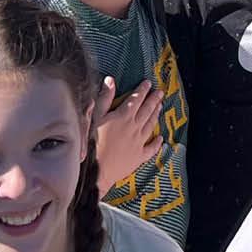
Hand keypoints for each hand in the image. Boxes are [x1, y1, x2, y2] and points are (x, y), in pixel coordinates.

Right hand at [90, 77, 162, 192]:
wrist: (95, 170)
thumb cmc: (91, 143)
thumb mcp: (94, 117)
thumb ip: (104, 99)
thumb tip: (111, 80)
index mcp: (123, 116)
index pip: (135, 99)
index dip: (142, 90)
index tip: (148, 83)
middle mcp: (134, 127)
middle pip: (147, 110)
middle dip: (154, 100)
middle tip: (160, 92)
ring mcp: (138, 142)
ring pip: (150, 125)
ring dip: (156, 115)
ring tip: (160, 106)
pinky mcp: (139, 157)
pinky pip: (151, 148)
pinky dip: (157, 143)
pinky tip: (160, 138)